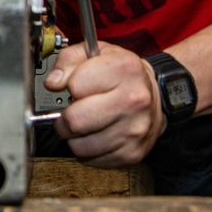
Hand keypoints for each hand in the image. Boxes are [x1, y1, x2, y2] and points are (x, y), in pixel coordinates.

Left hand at [43, 41, 165, 167]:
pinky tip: (96, 135)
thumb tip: (53, 83)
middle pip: (75, 121)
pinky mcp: (132, 153)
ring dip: (74, 137)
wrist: (157, 95)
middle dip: (64, 119)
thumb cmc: (123, 73)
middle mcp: (133, 99)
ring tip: (84, 124)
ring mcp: (134, 129)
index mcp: (124, 69)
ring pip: (80, 145)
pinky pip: (92, 160)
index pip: (75, 85)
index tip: (74, 86)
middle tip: (69, 113)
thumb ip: (68, 60)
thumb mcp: (96, 52)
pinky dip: (87, 150)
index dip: (68, 85)